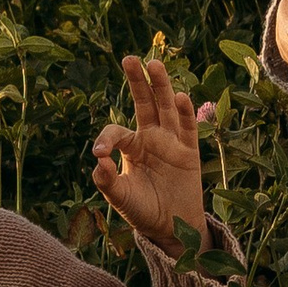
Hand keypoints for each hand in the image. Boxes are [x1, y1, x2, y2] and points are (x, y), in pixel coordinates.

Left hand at [91, 54, 208, 252]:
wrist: (171, 228)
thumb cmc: (142, 210)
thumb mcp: (120, 197)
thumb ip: (107, 180)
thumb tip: (98, 160)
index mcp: (131, 147)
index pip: (116, 132)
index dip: (106, 139)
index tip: (99, 154)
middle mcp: (150, 138)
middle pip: (144, 103)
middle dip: (137, 81)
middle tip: (129, 59)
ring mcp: (171, 142)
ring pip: (166, 108)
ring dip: (161, 87)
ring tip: (154, 64)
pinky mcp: (189, 151)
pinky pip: (187, 128)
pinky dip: (184, 113)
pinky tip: (179, 96)